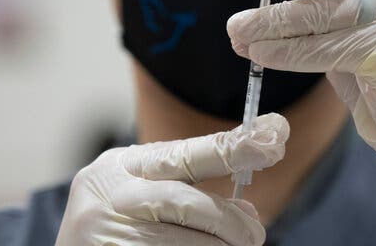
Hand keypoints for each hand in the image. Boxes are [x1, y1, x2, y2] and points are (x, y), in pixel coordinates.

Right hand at [55, 113, 288, 245]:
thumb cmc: (116, 222)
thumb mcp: (143, 194)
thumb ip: (189, 194)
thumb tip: (248, 212)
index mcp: (121, 166)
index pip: (185, 154)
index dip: (231, 148)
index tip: (272, 140)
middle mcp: (108, 193)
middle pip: (184, 201)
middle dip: (228, 220)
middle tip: (255, 234)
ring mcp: (103, 231)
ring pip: (182, 239)